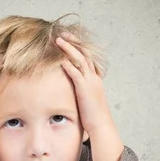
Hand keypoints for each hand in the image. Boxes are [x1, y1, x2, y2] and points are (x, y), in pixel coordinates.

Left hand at [56, 32, 123, 160]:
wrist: (101, 126)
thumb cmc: (93, 117)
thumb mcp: (88, 101)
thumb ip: (81, 93)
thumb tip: (74, 93)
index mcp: (95, 79)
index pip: (88, 59)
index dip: (79, 48)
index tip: (70, 41)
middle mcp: (94, 77)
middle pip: (84, 54)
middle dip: (73, 42)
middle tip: (62, 34)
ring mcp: (90, 82)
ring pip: (80, 59)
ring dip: (68, 48)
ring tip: (58, 40)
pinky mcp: (84, 88)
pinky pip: (75, 72)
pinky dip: (68, 64)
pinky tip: (59, 58)